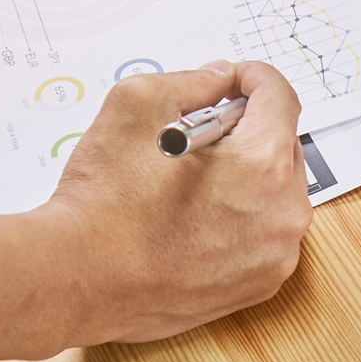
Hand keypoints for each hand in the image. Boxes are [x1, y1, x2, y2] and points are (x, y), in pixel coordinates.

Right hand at [42, 59, 311, 345]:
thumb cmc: (103, 203)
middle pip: (283, 144)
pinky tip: (198, 215)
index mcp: (264, 163)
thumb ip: (191, 81)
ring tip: (195, 178)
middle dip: (248, 130)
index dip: (252, 78)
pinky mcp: (260, 283)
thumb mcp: (137, 105)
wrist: (77, 282)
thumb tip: (219, 80)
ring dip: (248, 175)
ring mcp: (276, 253)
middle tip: (200, 134)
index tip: (232, 81)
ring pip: (278, 191)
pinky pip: (266, 233)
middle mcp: (283, 212)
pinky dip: (243, 217)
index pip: (281, 97)